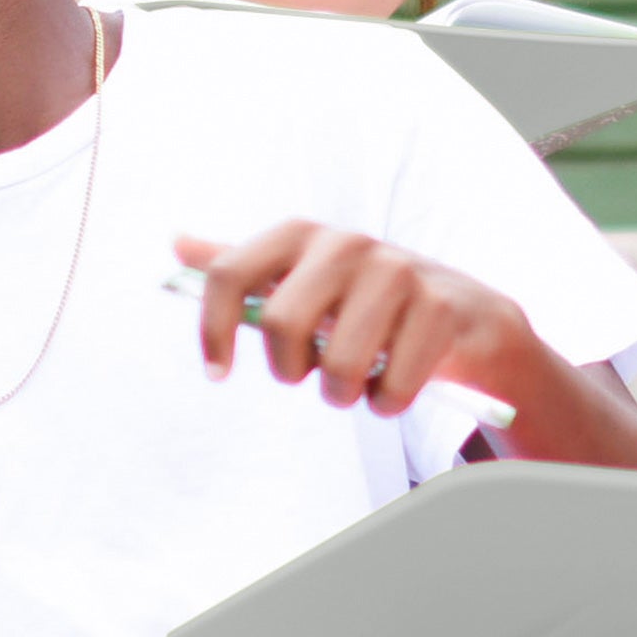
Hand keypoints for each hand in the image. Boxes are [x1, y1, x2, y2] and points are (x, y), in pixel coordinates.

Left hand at [173, 219, 540, 420]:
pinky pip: (391, 388)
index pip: (229, 273)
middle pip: (281, 324)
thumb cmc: (363, 303)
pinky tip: (396, 383)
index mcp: (300, 234)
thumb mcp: (301, 279)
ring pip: (338, 366)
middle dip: (291, 368)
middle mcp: (346, 243)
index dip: (212, 329)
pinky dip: (389, 403)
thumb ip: (243, 268)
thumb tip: (176, 243)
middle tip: (310, 373)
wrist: (460, 312)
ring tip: (356, 381)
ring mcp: (397, 271)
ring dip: (343, 394)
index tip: (216, 374)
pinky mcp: (438, 308)